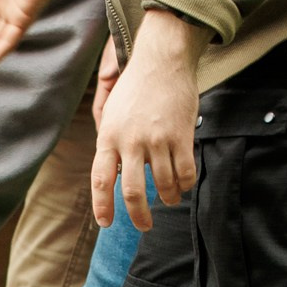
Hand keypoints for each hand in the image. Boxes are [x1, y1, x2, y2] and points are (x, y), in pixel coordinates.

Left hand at [93, 8, 209, 229]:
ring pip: (164, 184)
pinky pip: (185, 172)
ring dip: (168, 198)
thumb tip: (114, 174)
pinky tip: (183, 185)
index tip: (106, 223)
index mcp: (108, 136)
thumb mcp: (111, 113)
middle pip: (133, 191)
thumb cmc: (135, 87)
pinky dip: (185, 184)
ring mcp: (157, 139)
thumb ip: (111, 143)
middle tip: (144, 226)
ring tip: (168, 200)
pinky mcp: (181, 134)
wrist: (161, 60)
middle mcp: (130, 141)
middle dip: (138, 215)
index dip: (102, 206)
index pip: (101, 180)